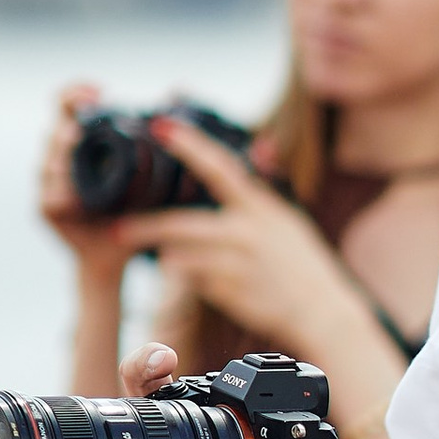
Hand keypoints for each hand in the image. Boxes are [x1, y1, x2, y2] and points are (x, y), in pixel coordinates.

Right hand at [39, 82, 155, 283]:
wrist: (119, 251)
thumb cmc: (135, 207)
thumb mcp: (150, 173)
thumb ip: (156, 141)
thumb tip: (176, 97)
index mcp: (80, 141)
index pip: (67, 105)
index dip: (75, 93)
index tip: (96, 92)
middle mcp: (60, 156)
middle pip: (55, 130)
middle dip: (67, 126)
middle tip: (81, 126)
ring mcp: (49, 182)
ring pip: (48, 162)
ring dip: (61, 155)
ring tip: (73, 141)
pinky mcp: (46, 209)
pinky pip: (49, 198)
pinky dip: (60, 194)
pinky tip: (71, 194)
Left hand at [126, 116, 385, 388]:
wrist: (321, 312)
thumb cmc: (303, 265)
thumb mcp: (288, 221)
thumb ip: (262, 192)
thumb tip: (257, 149)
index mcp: (260, 208)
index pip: (220, 168)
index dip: (189, 145)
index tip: (160, 127)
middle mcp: (246, 233)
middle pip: (181, 224)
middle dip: (145, 227)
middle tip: (117, 228)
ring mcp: (237, 265)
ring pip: (181, 255)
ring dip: (160, 252)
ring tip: (137, 247)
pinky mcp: (230, 293)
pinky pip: (193, 281)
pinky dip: (184, 275)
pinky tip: (180, 272)